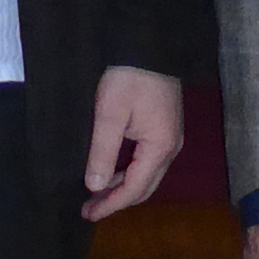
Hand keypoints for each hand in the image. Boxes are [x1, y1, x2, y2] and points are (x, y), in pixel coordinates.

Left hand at [82, 65, 184, 221]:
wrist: (149, 44)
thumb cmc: (128, 77)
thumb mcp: (110, 113)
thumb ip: (103, 152)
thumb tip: (95, 187)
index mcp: (160, 147)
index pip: (135, 189)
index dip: (111, 205)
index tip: (87, 214)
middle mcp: (171, 148)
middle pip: (145, 187)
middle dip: (117, 201)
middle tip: (88, 209)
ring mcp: (170, 138)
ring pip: (147, 175)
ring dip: (122, 187)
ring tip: (95, 194)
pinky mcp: (165, 128)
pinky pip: (148, 161)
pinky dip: (129, 172)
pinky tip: (111, 172)